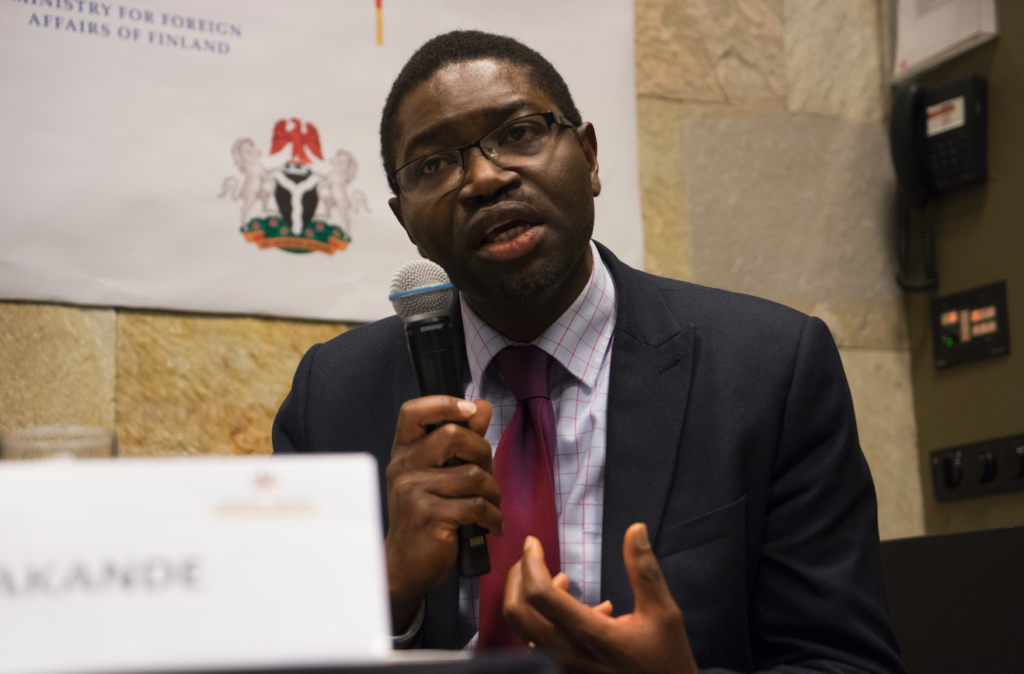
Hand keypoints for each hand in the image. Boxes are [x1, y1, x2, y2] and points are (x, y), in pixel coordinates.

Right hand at [384, 396, 499, 632]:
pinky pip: (477, 506)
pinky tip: (491, 526)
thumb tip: (480, 406)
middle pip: (455, 436)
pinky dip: (494, 517)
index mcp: (404, 452)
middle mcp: (403, 467)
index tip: (469, 412)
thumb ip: (462, 439)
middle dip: (484, 454)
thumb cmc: (427, 517)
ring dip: (494, 493)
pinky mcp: (429, 516)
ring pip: (473, 475)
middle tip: (487, 476)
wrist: (407, 565)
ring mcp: (413, 492)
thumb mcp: (440, 475)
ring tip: (491, 507)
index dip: (444, 403)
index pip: (413, 412)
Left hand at [503, 523, 697, 673]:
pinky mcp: (565, 670)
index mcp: (588, 634)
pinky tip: (582, 609)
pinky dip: (544, 618)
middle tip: (532, 556)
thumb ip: (644, 571)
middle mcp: (566, 651)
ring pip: (524, 628)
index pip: (540, 594)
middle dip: (518, 576)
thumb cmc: (665, 661)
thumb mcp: (663, 613)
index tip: (533, 543)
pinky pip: (539, 642)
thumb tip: (635, 531)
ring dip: (529, 598)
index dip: (531, 563)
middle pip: (518, 611)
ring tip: (561, 580)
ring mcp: (562, 664)